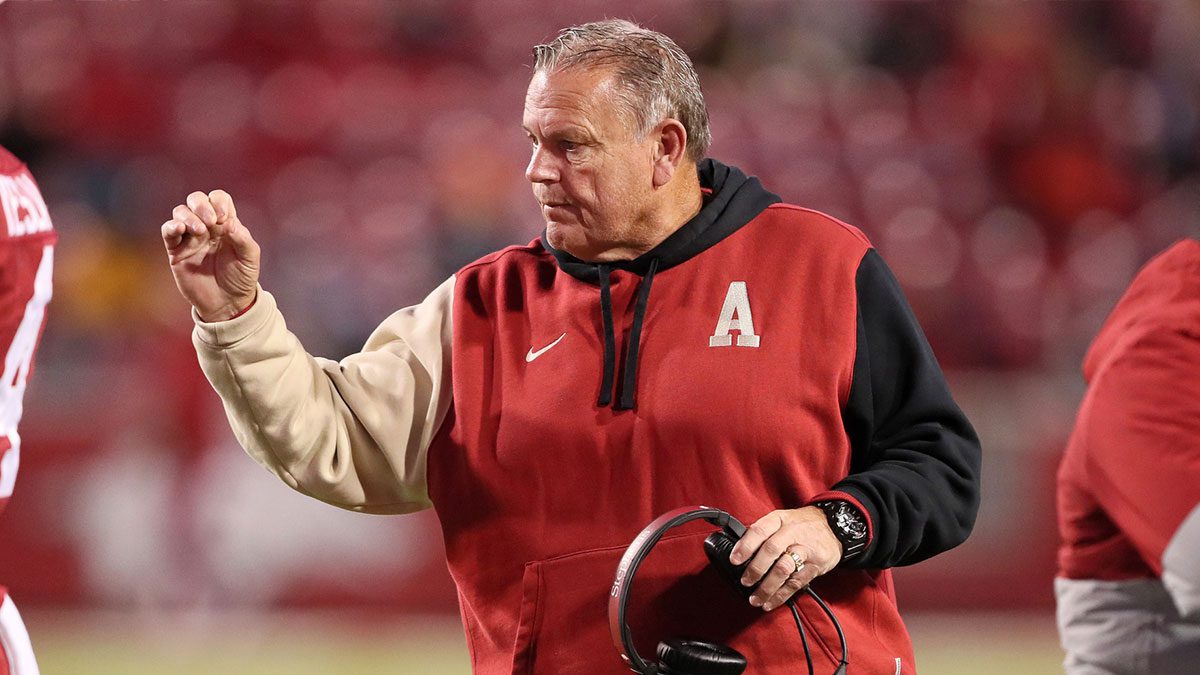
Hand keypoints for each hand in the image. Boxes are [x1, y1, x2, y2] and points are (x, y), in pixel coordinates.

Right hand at [162, 190, 260, 320]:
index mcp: (226, 224)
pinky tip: (178, 229)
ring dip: (188, 216)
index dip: (219, 201)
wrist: (227, 303)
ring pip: (180, 212)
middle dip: (201, 204)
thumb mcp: (250, 259)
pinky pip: (168, 232)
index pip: (218, 199)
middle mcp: (207, 227)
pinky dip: (171, 226)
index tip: (224, 218)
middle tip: (211, 221)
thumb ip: (243, 239)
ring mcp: (190, 238)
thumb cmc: (241, 279)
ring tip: (199, 231)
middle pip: (196, 200)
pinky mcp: (177, 251)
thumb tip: (229, 223)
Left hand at [728, 506, 842, 611]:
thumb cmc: (801, 525)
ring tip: (755, 599)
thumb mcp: (782, 519)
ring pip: (783, 569)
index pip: (760, 530)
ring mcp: (805, 549)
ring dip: (767, 587)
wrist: (834, 526)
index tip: (735, 560)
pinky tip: (770, 603)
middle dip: (755, 569)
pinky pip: (796, 583)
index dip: (745, 545)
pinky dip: (781, 595)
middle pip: (771, 550)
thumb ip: (763, 533)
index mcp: (780, 519)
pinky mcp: (815, 566)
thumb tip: (738, 550)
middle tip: (745, 582)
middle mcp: (792, 532)